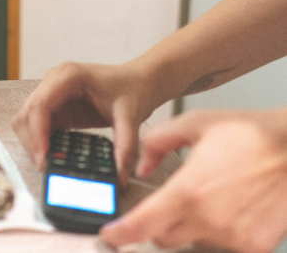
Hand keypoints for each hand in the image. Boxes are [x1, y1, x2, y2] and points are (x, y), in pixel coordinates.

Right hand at [13, 61, 153, 183]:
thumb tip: (119, 175)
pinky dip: (41, 143)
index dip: (37, 132)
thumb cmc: (132, 88)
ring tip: (49, 163)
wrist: (139, 81)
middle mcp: (53, 82)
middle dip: (32, 141)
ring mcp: (52, 95)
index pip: (40, 104)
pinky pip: (38, 127)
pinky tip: (55, 156)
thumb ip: (126, 145)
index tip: (43, 157)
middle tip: (45, 165)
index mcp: (68, 76)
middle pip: (27, 113)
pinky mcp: (56, 108)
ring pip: (27, 120)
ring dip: (33, 142)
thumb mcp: (131, 116)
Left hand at [100, 107, 286, 252]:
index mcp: (189, 190)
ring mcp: (234, 237)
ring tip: (213, 195)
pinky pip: (225, 246)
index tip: (110, 235)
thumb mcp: (193, 123)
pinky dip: (221, 231)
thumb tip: (140, 165)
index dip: (121, 233)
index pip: (143, 224)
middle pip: (165, 238)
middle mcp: (210, 219)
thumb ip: (156, 142)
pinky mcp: (255, 246)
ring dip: (193, 226)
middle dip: (160, 224)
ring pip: (195, 242)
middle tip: (172, 201)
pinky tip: (232, 206)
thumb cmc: (248, 133)